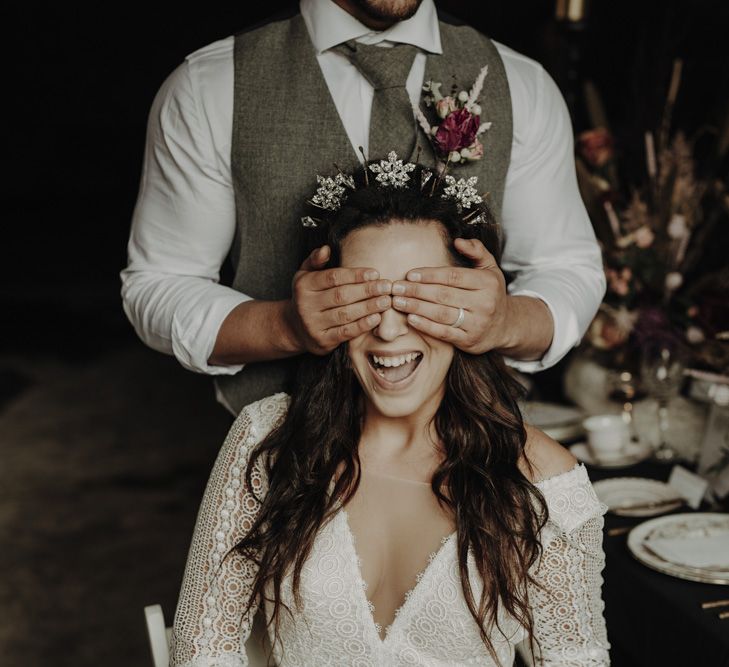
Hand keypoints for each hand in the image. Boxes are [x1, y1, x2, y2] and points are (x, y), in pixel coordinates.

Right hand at [286, 246, 391, 354]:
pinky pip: (345, 332)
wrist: (295, 328)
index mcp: (304, 285)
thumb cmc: (307, 296)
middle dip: (367, 290)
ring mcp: (313, 324)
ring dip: (368, 307)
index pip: (333, 278)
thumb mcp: (306, 275)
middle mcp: (306, 305)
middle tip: (386, 286)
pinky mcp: (322, 341)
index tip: (375, 273)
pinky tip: (376, 318)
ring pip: (345, 314)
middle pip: (341, 295)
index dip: (355, 275)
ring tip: (386, 301)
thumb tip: (326, 248)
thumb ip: (316, 260)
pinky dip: (362, 325)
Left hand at [391, 238, 513, 354]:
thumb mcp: (490, 268)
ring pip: (442, 314)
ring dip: (416, 307)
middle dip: (417, 291)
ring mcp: (477, 323)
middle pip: (444, 295)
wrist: (505, 326)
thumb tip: (458, 241)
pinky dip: (426, 326)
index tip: (410, 274)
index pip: (453, 276)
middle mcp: (484, 303)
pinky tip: (411, 318)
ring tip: (398, 302)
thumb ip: (477, 251)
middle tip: (396, 288)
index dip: (430, 275)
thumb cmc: (490, 293)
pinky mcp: (469, 340)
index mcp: (487, 282)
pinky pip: (444, 333)